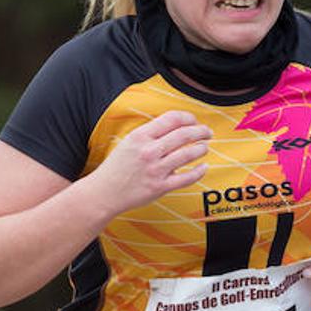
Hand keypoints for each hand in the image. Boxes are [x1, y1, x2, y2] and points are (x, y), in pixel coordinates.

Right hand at [88, 111, 209, 215]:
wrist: (103, 193)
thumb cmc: (118, 167)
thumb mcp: (129, 142)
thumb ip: (151, 133)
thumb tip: (178, 124)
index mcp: (140, 136)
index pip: (172, 119)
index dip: (189, 118)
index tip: (194, 121)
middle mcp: (148, 151)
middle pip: (184, 134)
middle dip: (201, 131)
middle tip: (207, 132)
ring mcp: (155, 170)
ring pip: (188, 154)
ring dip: (202, 148)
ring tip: (204, 147)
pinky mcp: (160, 187)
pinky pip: (187, 178)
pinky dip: (199, 171)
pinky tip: (203, 167)